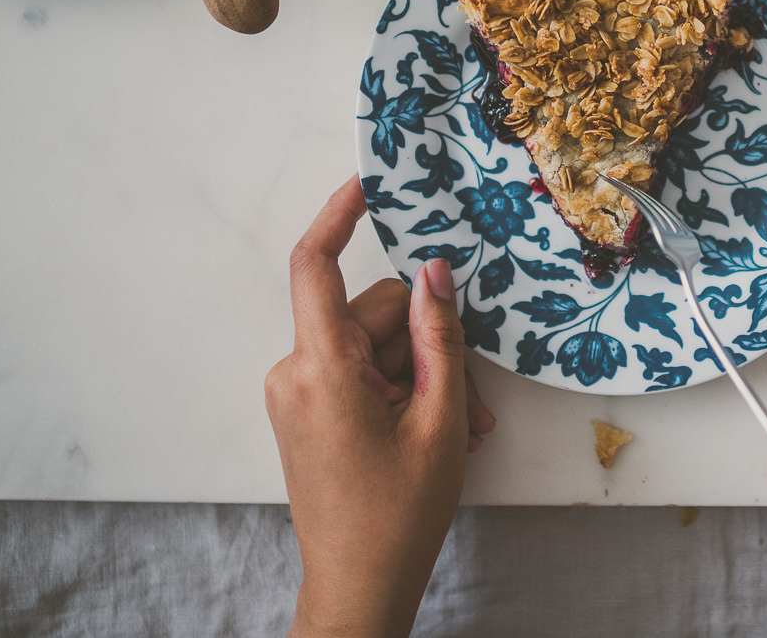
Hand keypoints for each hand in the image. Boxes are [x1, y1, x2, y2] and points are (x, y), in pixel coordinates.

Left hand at [265, 176, 496, 637]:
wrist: (357, 584)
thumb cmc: (397, 514)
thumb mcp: (438, 419)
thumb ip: (438, 337)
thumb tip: (435, 272)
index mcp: (321, 369)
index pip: (315, 267)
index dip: (337, 214)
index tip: (365, 182)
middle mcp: (296, 372)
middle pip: (371, 315)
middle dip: (427, 345)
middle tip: (470, 398)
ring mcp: (296, 393)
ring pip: (372, 348)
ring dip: (421, 377)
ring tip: (460, 428)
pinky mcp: (304, 411)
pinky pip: (358, 374)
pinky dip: (399, 392)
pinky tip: (435, 430)